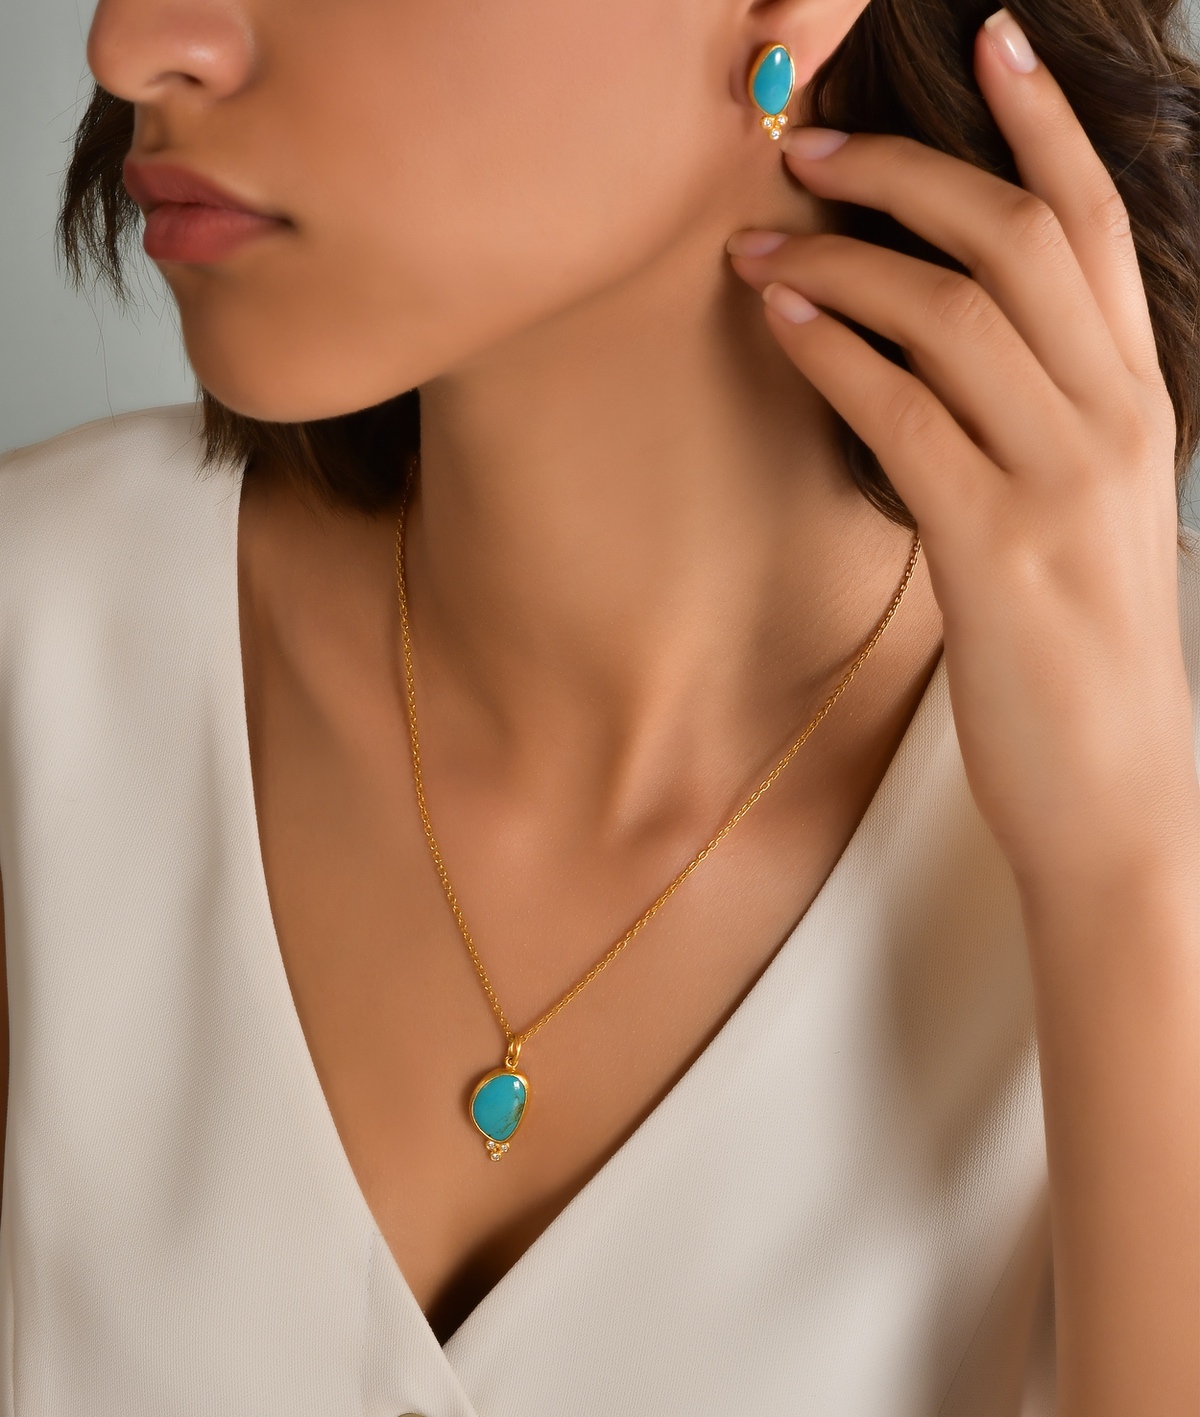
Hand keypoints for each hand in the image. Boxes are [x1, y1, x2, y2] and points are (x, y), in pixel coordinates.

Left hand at [728, 9, 1197, 895]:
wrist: (1118, 798)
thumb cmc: (1085, 664)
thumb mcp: (1084, 523)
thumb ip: (1038, 432)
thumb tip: (939, 366)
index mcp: (1141, 407)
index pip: (1100, 229)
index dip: (1043, 124)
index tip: (988, 42)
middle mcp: (1116, 423)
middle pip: (1018, 239)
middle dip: (910, 170)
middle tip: (811, 146)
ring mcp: (1063, 482)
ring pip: (954, 310)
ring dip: (845, 258)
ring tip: (760, 241)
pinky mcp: (997, 550)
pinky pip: (906, 411)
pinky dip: (836, 352)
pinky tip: (782, 321)